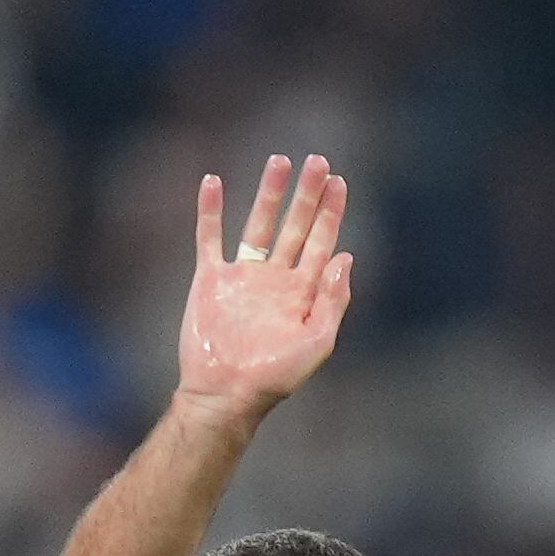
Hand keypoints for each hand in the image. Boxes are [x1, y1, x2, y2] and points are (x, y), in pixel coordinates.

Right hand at [179, 155, 352, 426]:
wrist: (224, 394)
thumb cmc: (274, 378)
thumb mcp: (316, 343)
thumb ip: (333, 300)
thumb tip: (345, 256)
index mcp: (302, 294)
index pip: (321, 242)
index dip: (330, 212)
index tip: (339, 181)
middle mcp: (274, 280)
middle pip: (295, 226)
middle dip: (307, 194)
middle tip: (318, 161)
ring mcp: (242, 278)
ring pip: (258, 224)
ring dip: (269, 194)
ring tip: (279, 161)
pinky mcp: (210, 280)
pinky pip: (209, 238)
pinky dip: (210, 211)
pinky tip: (212, 182)